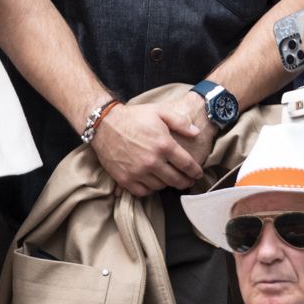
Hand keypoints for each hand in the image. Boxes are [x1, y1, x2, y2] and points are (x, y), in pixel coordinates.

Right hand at [92, 99, 206, 196]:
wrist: (105, 124)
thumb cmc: (134, 117)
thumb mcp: (160, 111)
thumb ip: (180, 122)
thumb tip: (196, 133)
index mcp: (163, 145)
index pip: (186, 164)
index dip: (195, 171)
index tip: (198, 174)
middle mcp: (152, 161)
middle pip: (175, 179)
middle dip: (185, 181)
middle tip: (189, 181)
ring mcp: (138, 172)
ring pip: (160, 187)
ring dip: (167, 184)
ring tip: (170, 179)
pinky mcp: (125, 180)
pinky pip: (143, 192)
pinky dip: (150, 189)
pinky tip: (153, 182)